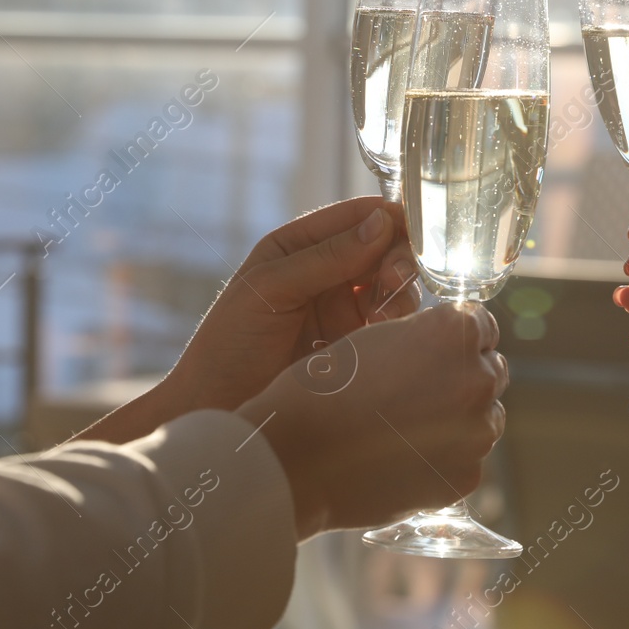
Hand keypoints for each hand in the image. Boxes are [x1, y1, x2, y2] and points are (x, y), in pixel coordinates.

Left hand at [79, 198, 421, 442]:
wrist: (218, 412)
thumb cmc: (228, 346)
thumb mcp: (270, 288)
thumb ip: (327, 256)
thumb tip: (382, 221)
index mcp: (298, 245)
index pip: (357, 216)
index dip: (387, 218)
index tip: (410, 231)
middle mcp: (326, 272)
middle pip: (384, 248)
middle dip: (398, 258)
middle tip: (395, 279)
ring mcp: (343, 309)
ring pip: (395, 285)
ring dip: (400, 292)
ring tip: (383, 316)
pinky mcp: (357, 346)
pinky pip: (392, 323)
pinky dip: (398, 322)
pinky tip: (384, 333)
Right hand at [238, 302, 507, 537]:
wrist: (298, 456)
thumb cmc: (326, 388)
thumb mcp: (377, 336)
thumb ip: (427, 337)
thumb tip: (454, 351)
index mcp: (455, 332)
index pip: (484, 325)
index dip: (457, 337)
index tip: (437, 350)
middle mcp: (477, 378)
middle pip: (491, 370)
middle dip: (463, 376)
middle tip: (419, 392)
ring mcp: (476, 432)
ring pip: (485, 417)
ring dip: (460, 418)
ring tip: (408, 427)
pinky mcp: (465, 476)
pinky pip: (468, 459)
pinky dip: (445, 457)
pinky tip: (405, 457)